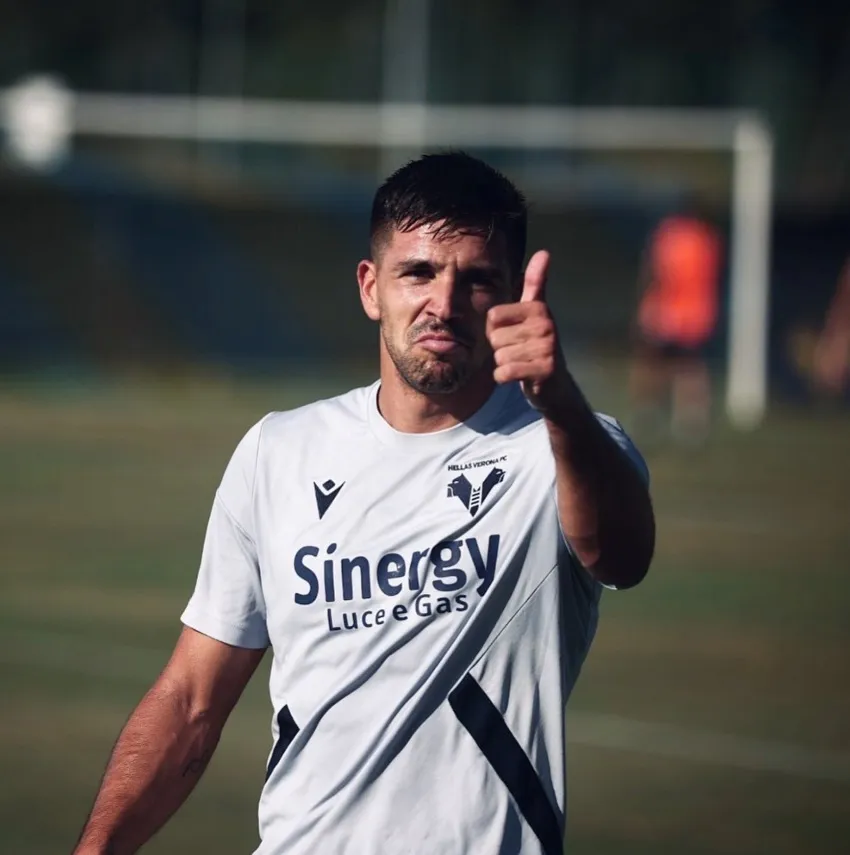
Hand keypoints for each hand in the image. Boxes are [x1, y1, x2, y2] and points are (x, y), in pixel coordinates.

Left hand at [486, 250, 566, 410]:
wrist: (555, 387)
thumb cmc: (538, 347)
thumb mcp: (536, 313)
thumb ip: (535, 284)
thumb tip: (545, 252)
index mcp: (538, 309)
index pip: (493, 317)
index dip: (496, 331)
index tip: (514, 336)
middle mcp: (545, 324)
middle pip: (494, 338)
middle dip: (501, 350)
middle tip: (520, 354)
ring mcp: (547, 347)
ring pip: (499, 357)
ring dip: (505, 365)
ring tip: (523, 364)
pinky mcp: (545, 370)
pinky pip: (504, 373)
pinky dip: (505, 378)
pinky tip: (520, 377)